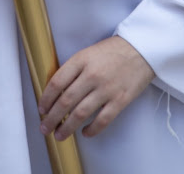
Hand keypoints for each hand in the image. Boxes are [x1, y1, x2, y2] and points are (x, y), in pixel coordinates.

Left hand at [38, 36, 153, 140]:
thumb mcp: (88, 53)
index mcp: (81, 60)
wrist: (141, 49)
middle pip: (65, 101)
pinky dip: (91, 130)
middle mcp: (92, 75)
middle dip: (52, 118)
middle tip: (45, 127)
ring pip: (81, 113)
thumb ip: (74, 69)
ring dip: (67, 127)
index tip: (41, 108)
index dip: (46, 98)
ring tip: (59, 135)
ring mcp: (106, 89)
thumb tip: (57, 91)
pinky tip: (84, 133)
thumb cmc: (113, 51)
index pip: (57, 82)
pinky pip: (102, 120)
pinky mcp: (120, 100)